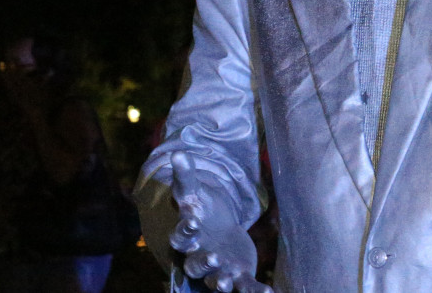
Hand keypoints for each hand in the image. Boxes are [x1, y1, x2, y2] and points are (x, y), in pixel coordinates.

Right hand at [169, 151, 273, 292]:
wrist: (218, 229)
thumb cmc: (202, 210)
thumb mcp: (195, 192)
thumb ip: (185, 176)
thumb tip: (177, 152)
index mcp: (188, 236)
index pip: (180, 237)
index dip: (185, 232)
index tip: (191, 222)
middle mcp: (199, 256)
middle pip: (196, 264)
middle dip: (205, 263)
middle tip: (214, 258)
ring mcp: (218, 269)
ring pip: (216, 280)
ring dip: (221, 283)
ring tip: (228, 285)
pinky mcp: (237, 275)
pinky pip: (244, 286)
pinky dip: (255, 291)